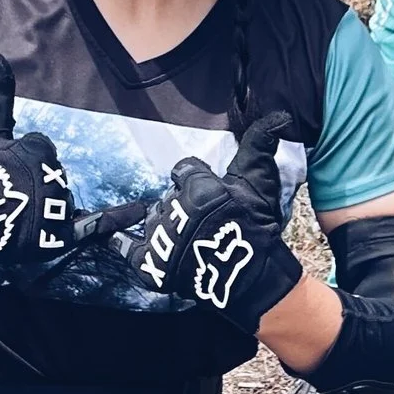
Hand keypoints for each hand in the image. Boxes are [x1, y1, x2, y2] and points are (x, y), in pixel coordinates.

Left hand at [124, 114, 303, 332]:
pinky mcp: (150, 264)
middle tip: (200, 219)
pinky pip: (124, 245)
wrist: (253, 279)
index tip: (206, 190)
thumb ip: (259, 145)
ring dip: (164, 223)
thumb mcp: (261, 182)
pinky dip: (118, 237)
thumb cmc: (258, 227)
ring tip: (184, 235)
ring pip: (152, 219)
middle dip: (181, 203)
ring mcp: (160, 238)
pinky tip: (114, 232)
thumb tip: (280, 115)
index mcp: (199, 188)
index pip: (184, 170)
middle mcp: (175, 210)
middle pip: (168, 196)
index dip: (194, 178)